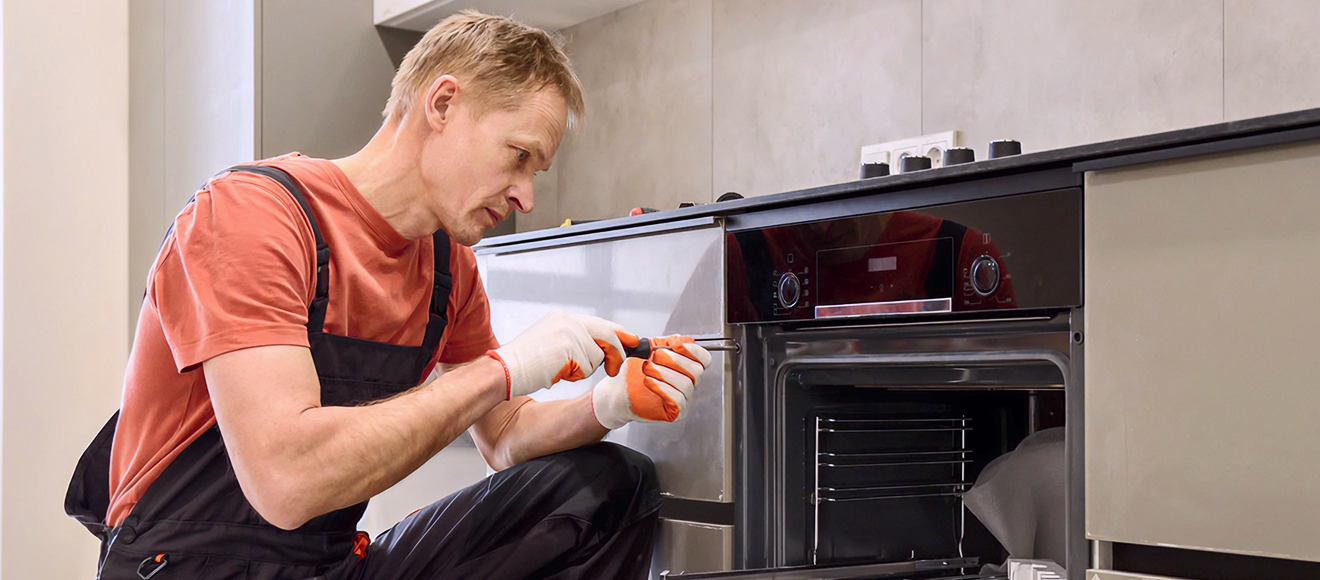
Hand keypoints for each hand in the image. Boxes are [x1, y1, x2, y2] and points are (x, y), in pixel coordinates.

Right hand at [486, 311, 638, 398]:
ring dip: (584, 369)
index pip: (599, 323)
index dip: (618, 333)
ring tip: (559, 368)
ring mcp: (569, 332)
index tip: (632, 340)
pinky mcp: (570, 346)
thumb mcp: (552, 343)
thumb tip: (603, 349)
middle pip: (607, 335)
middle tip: (613, 369)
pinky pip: (588, 366)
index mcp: (562, 318)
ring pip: (597, 356)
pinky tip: (557, 372)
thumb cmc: (525, 363)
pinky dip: (576, 375)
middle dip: (615, 353)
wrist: (505, 369)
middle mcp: (568, 320)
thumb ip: (576, 341)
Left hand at [591, 335, 711, 428]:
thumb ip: (666, 343)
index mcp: (686, 367)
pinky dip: (662, 387)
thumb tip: (682, 340)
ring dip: (663, 373)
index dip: (692, 350)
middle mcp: (689, 383)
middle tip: (654, 358)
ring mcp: (684, 399)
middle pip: (697, 370)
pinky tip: (648, 382)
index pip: (704, 358)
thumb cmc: (633, 373)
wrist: (617, 391)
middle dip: (673, 360)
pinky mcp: (675, 412)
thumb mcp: (649, 350)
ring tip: (647, 369)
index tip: (676, 345)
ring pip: (686, 384)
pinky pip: (678, 399)